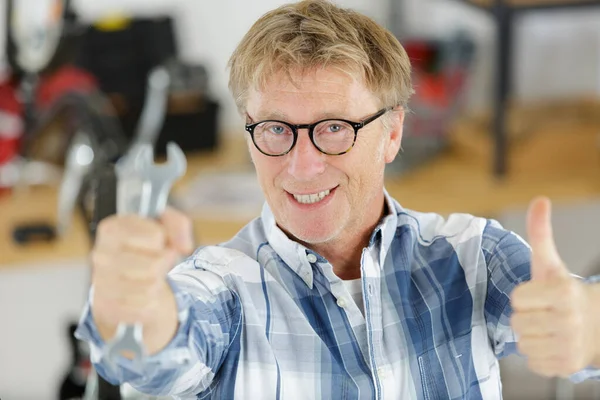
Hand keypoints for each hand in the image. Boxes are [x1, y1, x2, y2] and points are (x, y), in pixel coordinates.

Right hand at [90, 207, 193, 339]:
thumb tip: (184, 247)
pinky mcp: (107, 307)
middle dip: (164, 263)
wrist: (124, 277)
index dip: (164, 239)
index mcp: (111, 229)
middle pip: (155, 264)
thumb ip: (178, 225)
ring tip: (149, 276)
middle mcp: (101, 255)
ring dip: (157, 282)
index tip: (157, 240)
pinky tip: (141, 292)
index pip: (155, 236)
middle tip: (157, 260)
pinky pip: (144, 306)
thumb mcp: (162, 225)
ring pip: (150, 286)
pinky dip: (150, 301)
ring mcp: (101, 282)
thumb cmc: (144, 247)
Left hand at [510, 197, 599, 377]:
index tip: (538, 294)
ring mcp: (570, 346)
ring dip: (530, 336)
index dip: (523, 296)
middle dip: (525, 317)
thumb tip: (539, 199)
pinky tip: (552, 343)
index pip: (516, 299)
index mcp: (563, 293)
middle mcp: (569, 320)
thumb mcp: (550, 264)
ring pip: (522, 343)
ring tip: (547, 327)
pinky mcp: (566, 367)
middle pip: (516, 322)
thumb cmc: (563, 291)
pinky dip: (538, 354)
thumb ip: (541, 233)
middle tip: (542, 312)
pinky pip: (531, 362)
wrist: (597, 325)